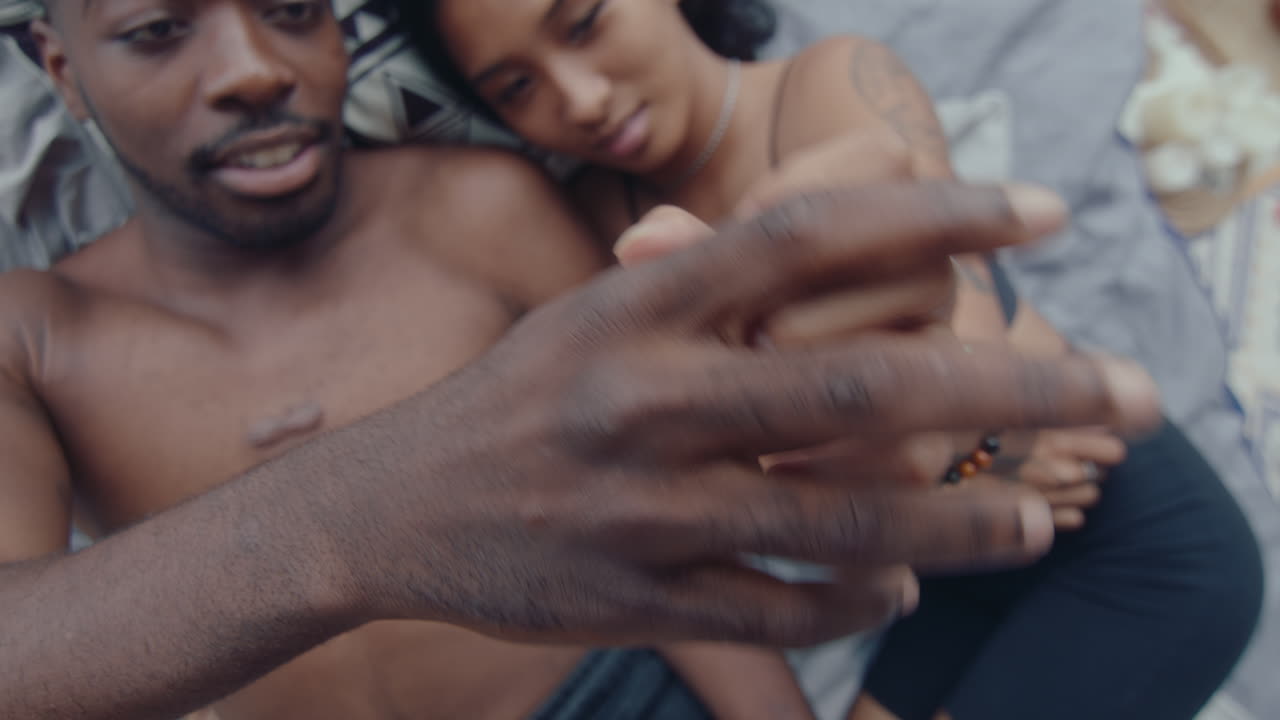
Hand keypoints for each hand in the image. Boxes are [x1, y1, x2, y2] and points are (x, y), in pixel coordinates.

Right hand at [328, 182, 1160, 648]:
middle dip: (1013, 384)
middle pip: (863, 383)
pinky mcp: (637, 597)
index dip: (934, 215)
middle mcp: (645, 398)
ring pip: (843, 516)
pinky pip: (784, 607)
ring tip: (1038, 519)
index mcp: (637, 306)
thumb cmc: (513, 399)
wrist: (387, 509)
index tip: (1041, 212)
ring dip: (962, 519)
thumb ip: (699, 287)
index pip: (808, 237)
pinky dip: (862, 594)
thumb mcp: (590, 315)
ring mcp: (644, 508)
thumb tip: (827, 263)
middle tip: (1128, 392)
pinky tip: (908, 579)